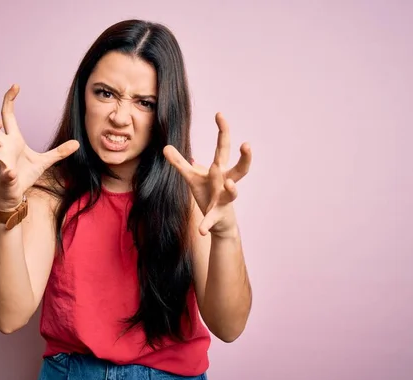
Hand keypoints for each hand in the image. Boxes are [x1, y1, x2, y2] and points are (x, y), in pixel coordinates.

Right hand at [0, 84, 78, 208]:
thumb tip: (77, 143)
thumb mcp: (45, 161)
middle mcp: (2, 146)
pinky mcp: (4, 176)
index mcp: (12, 139)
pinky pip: (4, 172)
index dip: (8, 100)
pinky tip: (11, 172)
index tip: (14, 85)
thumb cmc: (24, 174)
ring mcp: (1, 160)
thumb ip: (59, 152)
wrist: (14, 194)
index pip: (7, 114)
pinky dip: (8, 172)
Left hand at [163, 112, 251, 235]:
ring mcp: (224, 199)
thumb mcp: (192, 177)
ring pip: (232, 193)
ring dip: (232, 189)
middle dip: (245, 157)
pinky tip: (201, 231)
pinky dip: (206, 225)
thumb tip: (165, 147)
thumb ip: (179, 163)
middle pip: (240, 168)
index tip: (220, 114)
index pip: (223, 147)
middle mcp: (226, 182)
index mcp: (220, 169)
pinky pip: (212, 219)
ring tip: (230, 183)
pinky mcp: (217, 215)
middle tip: (247, 144)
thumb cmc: (208, 193)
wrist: (219, 222)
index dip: (223, 131)